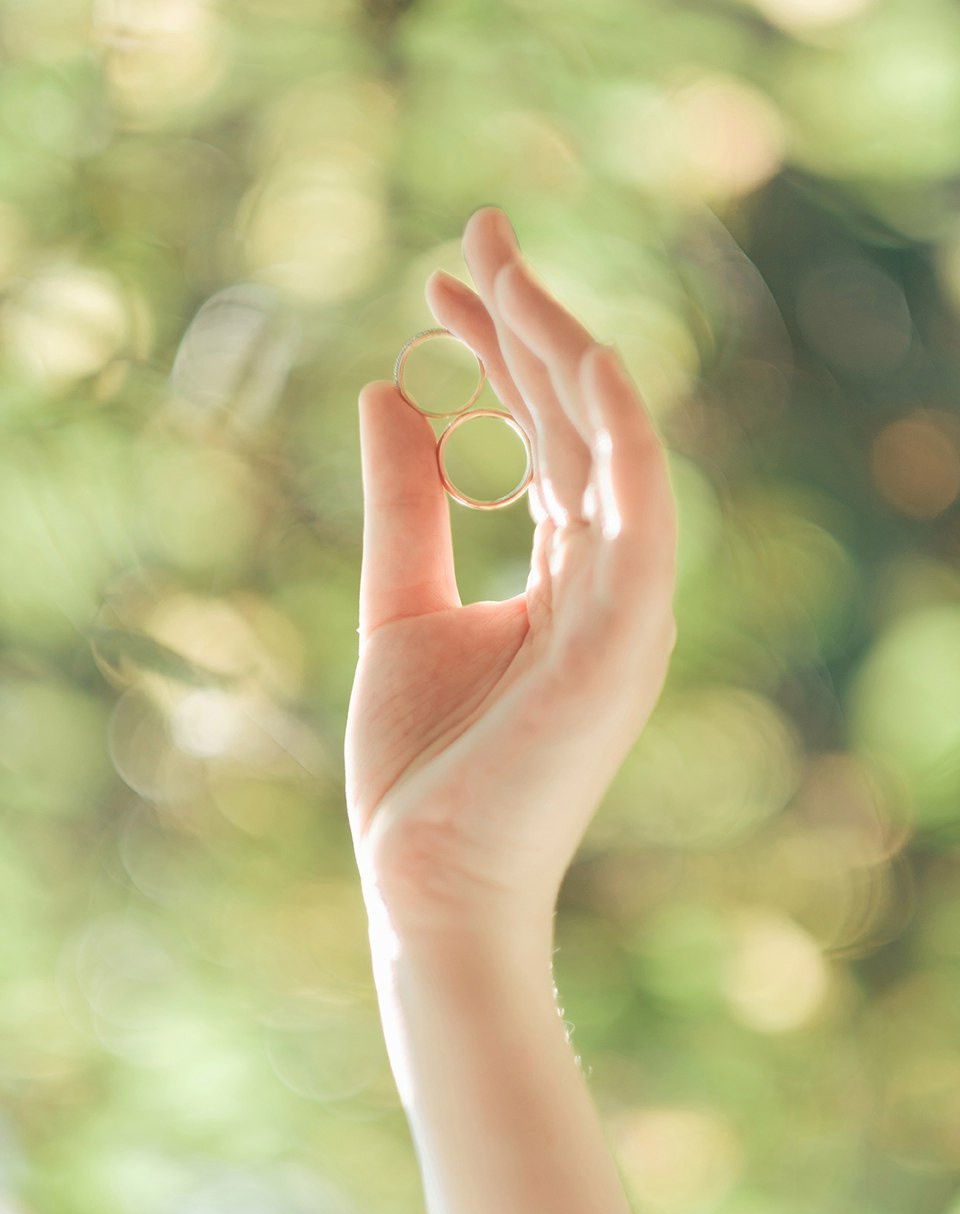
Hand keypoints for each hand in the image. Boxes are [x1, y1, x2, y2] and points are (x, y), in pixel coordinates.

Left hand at [344, 208, 677, 936]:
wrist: (427, 888)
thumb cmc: (421, 770)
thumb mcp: (399, 609)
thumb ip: (407, 504)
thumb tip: (387, 390)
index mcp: (564, 582)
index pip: (545, 441)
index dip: (502, 356)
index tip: (444, 280)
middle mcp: (608, 585)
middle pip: (579, 429)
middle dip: (533, 326)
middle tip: (479, 231)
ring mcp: (623, 615)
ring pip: (613, 456)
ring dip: (568, 355)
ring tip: (505, 266)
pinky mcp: (620, 648)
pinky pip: (639, 524)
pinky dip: (621, 443)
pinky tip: (582, 362)